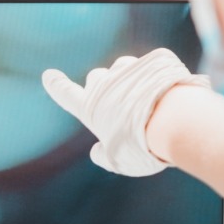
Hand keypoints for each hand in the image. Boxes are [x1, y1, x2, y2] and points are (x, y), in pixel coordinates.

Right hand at [42, 48, 210, 176]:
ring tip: (148, 104)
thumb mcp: (118, 161)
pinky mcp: (151, 61)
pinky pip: (149, 67)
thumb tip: (96, 152)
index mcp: (89, 107)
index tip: (49, 76)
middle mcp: (103, 84)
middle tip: (121, 108)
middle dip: (104, 88)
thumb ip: (103, 156)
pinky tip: (166, 96)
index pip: (65, 93)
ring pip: (123, 70)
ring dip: (130, 81)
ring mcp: (127, 69)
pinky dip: (154, 79)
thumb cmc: (141, 146)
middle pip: (96, 78)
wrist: (173, 121)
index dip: (56, 86)